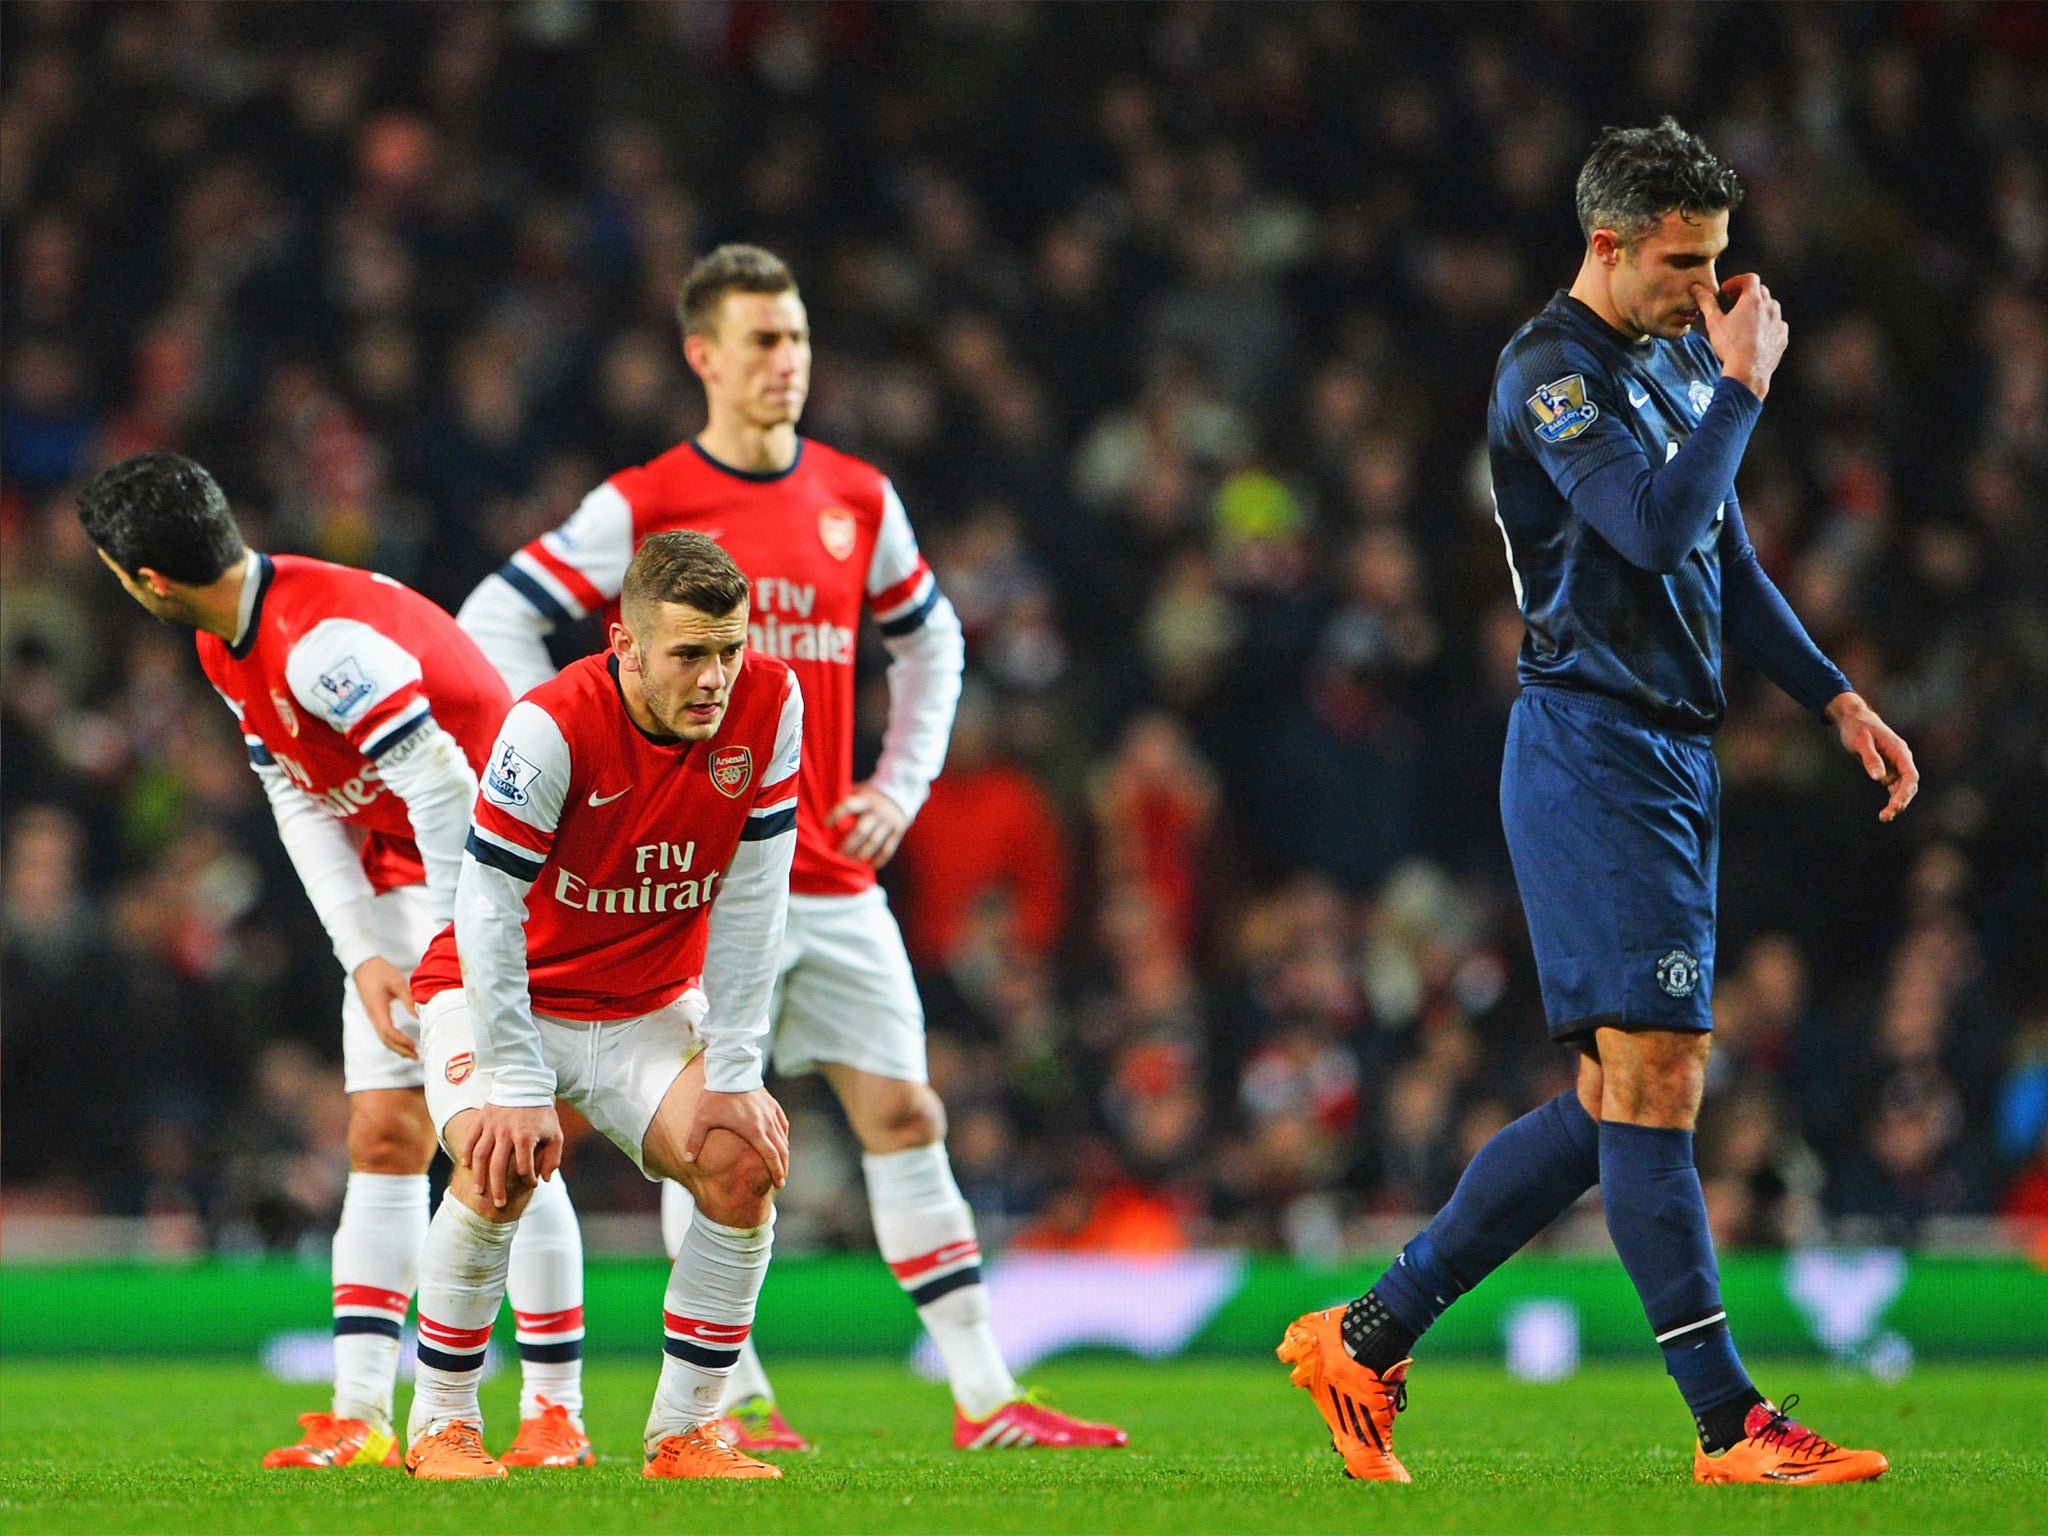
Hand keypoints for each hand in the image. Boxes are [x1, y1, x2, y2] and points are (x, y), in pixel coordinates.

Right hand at [354, 957, 417, 1059]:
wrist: (363, 966)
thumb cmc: (380, 972)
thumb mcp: (397, 982)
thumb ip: (409, 1000)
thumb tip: (421, 1015)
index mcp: (378, 1009)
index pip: (388, 1031)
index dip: (401, 1041)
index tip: (414, 1044)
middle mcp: (373, 1016)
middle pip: (385, 1040)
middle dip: (400, 1050)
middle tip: (417, 1056)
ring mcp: (373, 1017)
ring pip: (383, 1038)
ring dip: (397, 1048)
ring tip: (412, 1054)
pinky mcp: (375, 1015)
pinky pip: (383, 1033)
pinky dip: (393, 1041)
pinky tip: (403, 1044)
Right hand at [458, 1102, 562, 1209]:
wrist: (526, 1085)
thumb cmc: (542, 1113)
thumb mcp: (555, 1133)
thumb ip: (553, 1157)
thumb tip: (545, 1180)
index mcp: (526, 1136)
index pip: (524, 1167)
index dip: (529, 1179)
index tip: (532, 1185)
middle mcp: (506, 1132)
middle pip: (498, 1166)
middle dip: (497, 1188)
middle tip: (498, 1204)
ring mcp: (491, 1126)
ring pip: (481, 1155)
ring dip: (479, 1176)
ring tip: (479, 1191)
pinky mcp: (482, 1119)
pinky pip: (471, 1139)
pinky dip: (467, 1154)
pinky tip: (468, 1167)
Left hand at [682, 1087, 789, 1187]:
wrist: (730, 1069)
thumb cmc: (715, 1095)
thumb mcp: (702, 1119)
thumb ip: (695, 1141)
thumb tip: (687, 1161)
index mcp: (753, 1130)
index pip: (771, 1155)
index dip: (776, 1171)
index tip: (779, 1183)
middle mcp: (766, 1122)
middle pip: (781, 1149)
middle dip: (783, 1167)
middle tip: (781, 1181)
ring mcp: (770, 1112)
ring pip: (783, 1137)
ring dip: (784, 1153)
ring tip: (781, 1165)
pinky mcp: (771, 1103)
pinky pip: (782, 1123)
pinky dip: (783, 1135)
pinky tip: (781, 1140)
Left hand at [830, 782, 910, 866]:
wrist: (903, 791)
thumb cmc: (872, 794)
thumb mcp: (860, 790)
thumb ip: (845, 799)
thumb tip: (820, 809)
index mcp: (865, 799)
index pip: (848, 805)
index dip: (836, 814)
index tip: (825, 824)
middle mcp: (877, 811)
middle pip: (861, 830)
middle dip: (847, 844)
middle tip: (837, 854)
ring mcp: (889, 822)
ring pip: (873, 842)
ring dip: (860, 854)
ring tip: (849, 861)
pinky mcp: (898, 831)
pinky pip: (888, 849)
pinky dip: (879, 860)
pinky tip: (869, 866)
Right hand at [1693, 273, 1786, 399]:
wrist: (1748, 372)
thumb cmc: (1731, 348)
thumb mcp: (1714, 323)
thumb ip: (1707, 303)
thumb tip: (1698, 290)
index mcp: (1753, 300)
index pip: (1749, 279)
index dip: (1737, 281)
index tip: (1727, 291)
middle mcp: (1769, 307)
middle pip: (1761, 291)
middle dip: (1746, 294)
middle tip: (1733, 303)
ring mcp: (1778, 322)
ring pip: (1771, 306)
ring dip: (1759, 308)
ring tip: (1745, 319)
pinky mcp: (1782, 336)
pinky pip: (1777, 324)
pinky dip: (1767, 324)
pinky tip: (1756, 334)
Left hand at [1825, 691, 1919, 821]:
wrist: (1854, 719)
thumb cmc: (1857, 728)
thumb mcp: (1861, 741)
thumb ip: (1870, 758)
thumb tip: (1879, 778)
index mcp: (1900, 751)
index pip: (1910, 775)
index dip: (1905, 791)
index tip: (1896, 804)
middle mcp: (1902, 759)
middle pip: (1909, 784)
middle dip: (1901, 801)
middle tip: (1886, 815)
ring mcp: (1896, 765)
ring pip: (1903, 788)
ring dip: (1897, 803)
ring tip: (1884, 817)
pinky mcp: (1888, 769)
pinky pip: (1894, 787)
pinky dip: (1892, 799)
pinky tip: (1885, 813)